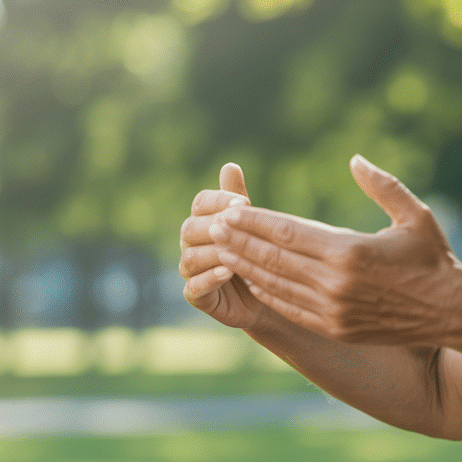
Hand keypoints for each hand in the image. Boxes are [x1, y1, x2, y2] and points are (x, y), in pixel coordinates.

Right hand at [180, 163, 265, 328]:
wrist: (270, 292)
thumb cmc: (259, 252)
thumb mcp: (253, 225)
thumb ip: (237, 199)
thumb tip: (230, 165)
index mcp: (204, 221)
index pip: (201, 203)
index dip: (219, 201)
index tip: (244, 202)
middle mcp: (192, 244)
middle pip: (190, 228)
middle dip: (215, 226)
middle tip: (238, 226)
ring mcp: (192, 271)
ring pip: (191, 257)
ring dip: (213, 252)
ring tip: (235, 251)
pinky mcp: (197, 295)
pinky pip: (194, 287)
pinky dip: (209, 278)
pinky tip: (228, 272)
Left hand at [209, 155, 461, 343]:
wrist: (451, 312)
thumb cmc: (435, 259)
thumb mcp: (415, 216)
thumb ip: (382, 186)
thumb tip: (355, 160)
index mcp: (350, 251)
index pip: (288, 232)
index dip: (255, 221)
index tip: (231, 210)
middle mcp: (335, 283)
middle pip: (273, 258)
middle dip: (240, 241)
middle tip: (215, 226)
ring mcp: (332, 310)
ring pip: (275, 284)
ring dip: (246, 266)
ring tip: (223, 250)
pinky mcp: (334, 328)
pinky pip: (289, 307)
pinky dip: (266, 291)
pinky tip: (252, 278)